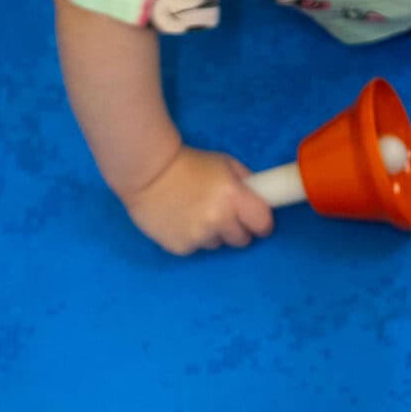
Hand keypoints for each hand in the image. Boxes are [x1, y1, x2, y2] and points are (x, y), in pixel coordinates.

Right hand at [121, 148, 274, 253]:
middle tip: (220, 214)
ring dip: (212, 234)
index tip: (254, 221)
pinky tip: (179, 220)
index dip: (260, 223)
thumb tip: (261, 200)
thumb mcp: (224, 163)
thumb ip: (246, 182)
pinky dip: (190, 238)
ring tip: (194, 213)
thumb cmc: (189, 163)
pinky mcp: (181, 247)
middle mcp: (219, 220)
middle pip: (242, 240)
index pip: (263, 225)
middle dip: (235, 229)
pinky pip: (195, 248)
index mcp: (235, 197)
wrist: (146, 172)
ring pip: (217, 245)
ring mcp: (199, 236)